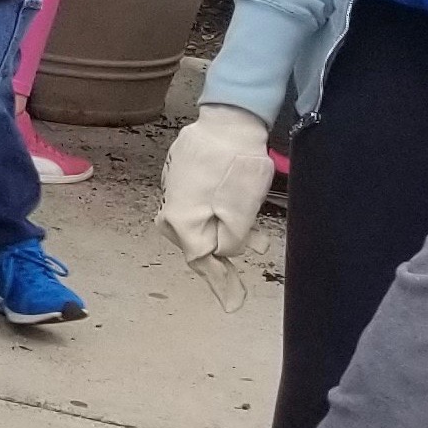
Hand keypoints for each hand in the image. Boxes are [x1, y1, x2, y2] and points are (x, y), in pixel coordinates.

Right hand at [156, 102, 275, 311]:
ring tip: (256, 242)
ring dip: (224, 238)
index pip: (201, 261)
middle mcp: (171, 208)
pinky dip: (217, 217)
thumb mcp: (241, 213)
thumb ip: (231, 241)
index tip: (233, 305)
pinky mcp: (182, 175)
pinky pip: (199, 206)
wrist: (228, 122)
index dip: (220, 284)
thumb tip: (225, 251)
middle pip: (195, 245)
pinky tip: (237, 215)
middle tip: (242, 277)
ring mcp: (174, 190)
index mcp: (182, 221)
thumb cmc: (236, 169)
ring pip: (199, 225)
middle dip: (220, 261)